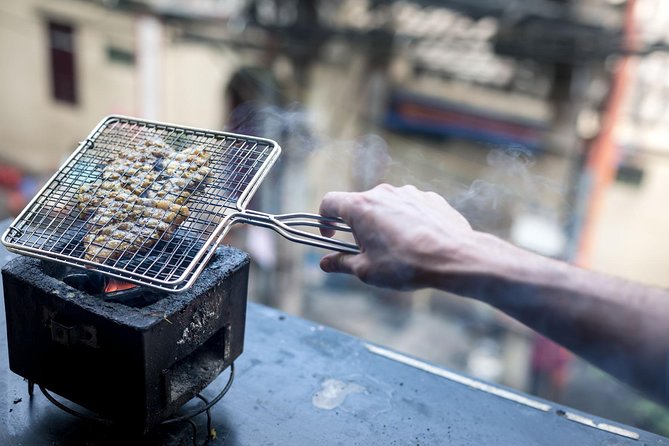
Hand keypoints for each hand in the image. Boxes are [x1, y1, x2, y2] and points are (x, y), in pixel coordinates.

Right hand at [318, 184, 475, 289]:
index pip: (329, 203)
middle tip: (368, 251)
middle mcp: (382, 193)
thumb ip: (342, 263)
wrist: (454, 257)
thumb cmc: (406, 265)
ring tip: (398, 250)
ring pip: (387, 206)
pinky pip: (410, 207)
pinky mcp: (429, 198)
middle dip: (359, 226)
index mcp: (361, 208)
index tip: (331, 236)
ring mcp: (408, 193)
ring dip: (384, 223)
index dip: (324, 220)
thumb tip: (325, 263)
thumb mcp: (367, 271)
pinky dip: (407, 221)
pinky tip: (418, 242)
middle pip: (360, 205)